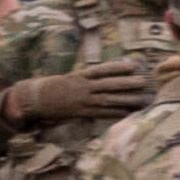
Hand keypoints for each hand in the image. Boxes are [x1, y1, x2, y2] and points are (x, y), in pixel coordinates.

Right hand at [7, 58, 156, 124]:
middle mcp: (82, 87)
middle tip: (144, 81)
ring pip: (108, 99)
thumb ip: (86, 77)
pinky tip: (129, 113)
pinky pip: (102, 113)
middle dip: (127, 83)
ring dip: (126, 100)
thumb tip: (106, 75)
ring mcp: (82, 100)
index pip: (101, 70)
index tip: (133, 65)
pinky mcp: (81, 112)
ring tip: (143, 99)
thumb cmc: (53, 87)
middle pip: (108, 84)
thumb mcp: (69, 78)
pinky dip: (116, 113)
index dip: (117, 67)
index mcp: (79, 75)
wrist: (35, 99)